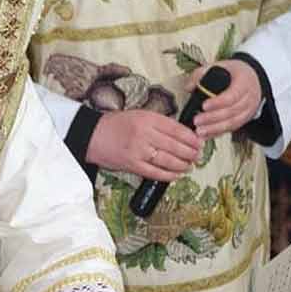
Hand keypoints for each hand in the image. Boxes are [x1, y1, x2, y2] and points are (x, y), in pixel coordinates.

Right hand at [86, 109, 201, 181]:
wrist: (92, 135)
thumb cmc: (116, 125)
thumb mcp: (139, 116)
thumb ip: (158, 124)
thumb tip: (181, 135)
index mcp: (148, 118)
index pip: (176, 128)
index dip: (191, 137)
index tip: (199, 142)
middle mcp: (144, 133)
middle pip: (175, 145)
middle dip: (190, 153)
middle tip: (197, 156)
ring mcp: (138, 150)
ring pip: (168, 160)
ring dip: (182, 165)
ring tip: (189, 166)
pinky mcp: (132, 165)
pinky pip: (155, 172)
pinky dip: (168, 175)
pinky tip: (176, 175)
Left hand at [188, 59, 262, 139]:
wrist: (253, 79)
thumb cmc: (236, 73)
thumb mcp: (221, 66)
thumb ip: (202, 73)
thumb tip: (189, 87)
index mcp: (244, 82)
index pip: (232, 95)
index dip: (218, 102)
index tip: (204, 105)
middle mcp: (248, 98)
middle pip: (231, 112)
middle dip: (212, 118)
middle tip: (197, 120)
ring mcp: (248, 111)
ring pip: (232, 123)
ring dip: (214, 129)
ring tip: (199, 131)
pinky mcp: (244, 120)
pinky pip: (231, 129)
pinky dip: (218, 133)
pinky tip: (206, 135)